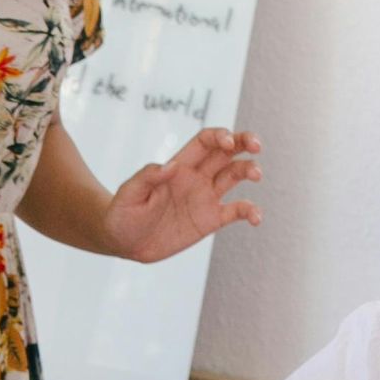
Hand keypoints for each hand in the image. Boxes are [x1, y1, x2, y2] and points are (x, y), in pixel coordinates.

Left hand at [104, 128, 261, 263]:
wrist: (122, 243)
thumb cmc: (122, 214)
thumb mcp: (129, 194)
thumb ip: (147, 177)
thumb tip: (171, 166)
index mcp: (179, 166)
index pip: (205, 142)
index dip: (220, 136)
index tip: (228, 142)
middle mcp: (196, 178)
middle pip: (226, 152)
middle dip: (244, 143)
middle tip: (257, 146)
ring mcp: (205, 198)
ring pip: (234, 176)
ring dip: (249, 170)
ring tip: (257, 174)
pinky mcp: (210, 220)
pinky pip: (235, 211)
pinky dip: (250, 211)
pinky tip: (257, 218)